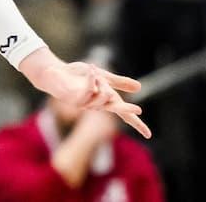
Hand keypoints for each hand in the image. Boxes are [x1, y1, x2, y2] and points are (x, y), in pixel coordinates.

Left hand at [24, 52, 149, 138]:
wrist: (56, 72)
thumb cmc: (78, 76)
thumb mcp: (102, 76)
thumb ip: (119, 82)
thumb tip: (140, 88)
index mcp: (106, 99)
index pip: (124, 114)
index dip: (137, 124)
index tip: (149, 135)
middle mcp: (97, 104)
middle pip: (115, 109)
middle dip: (126, 109)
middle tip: (138, 110)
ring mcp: (85, 102)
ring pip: (102, 96)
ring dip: (100, 81)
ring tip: (93, 71)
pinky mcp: (74, 98)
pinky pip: (88, 89)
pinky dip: (91, 78)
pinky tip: (91, 71)